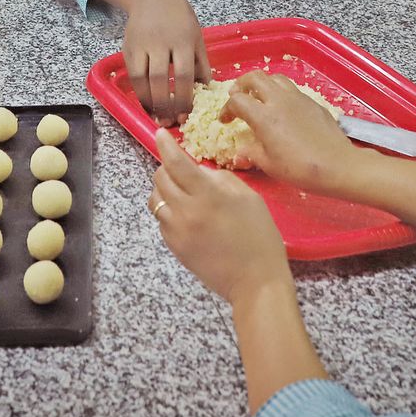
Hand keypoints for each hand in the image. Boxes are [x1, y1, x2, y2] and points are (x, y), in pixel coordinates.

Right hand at [122, 0, 210, 124]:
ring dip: (150, 102)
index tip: (186, 114)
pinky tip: (147, 104)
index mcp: (183, 39)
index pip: (184, 73)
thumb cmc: (179, 18)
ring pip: (143, 78)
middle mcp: (161, 42)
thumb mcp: (196, 36)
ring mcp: (142, 45)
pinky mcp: (128, 48)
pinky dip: (140, 93)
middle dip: (165, 104)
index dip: (184, 97)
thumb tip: (206, 90)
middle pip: (161, 78)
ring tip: (158, 118)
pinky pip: (133, 75)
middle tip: (170, 122)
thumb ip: (201, 62)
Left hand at [148, 129, 292, 303]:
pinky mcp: (174, 247)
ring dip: (164, 189)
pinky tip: (188, 214)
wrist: (255, 283)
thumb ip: (222, 179)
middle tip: (181, 168)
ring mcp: (177, 231)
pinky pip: (161, 219)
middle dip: (167, 167)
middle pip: (160, 178)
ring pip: (155, 198)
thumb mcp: (250, 198)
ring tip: (183, 192)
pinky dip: (168, 210)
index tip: (160, 134)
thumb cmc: (260, 238)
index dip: (166, 145)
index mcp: (208, 196)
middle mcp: (187, 212)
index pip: (176, 163)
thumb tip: (200, 171)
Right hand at [221, 72, 362, 193]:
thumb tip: (240, 151)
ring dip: (262, 84)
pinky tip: (283, 109)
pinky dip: (280, 92)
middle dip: (241, 84)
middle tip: (237, 96)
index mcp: (264, 116)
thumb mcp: (268, 165)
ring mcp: (298, 98)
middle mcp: (279, 100)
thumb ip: (250, 153)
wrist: (337, 165)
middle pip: (254, 77)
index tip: (225, 120)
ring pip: (274, 78)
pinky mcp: (312, 101)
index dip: (226, 109)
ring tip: (259, 98)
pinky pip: (291, 89)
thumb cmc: (300, 168)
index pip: (237, 100)